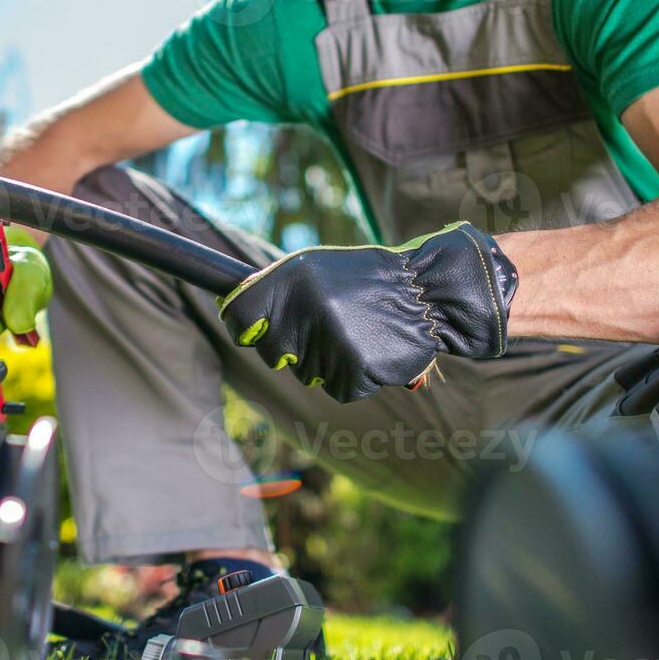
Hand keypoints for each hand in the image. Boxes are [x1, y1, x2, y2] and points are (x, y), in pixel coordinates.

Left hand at [218, 222, 517, 402]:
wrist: (428, 291)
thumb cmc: (366, 281)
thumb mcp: (317, 269)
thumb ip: (277, 290)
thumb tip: (230, 314)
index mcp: (293, 276)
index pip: (239, 317)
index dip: (245, 331)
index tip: (255, 334)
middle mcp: (307, 306)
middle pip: (272, 354)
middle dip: (293, 350)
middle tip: (330, 327)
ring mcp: (331, 338)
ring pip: (308, 374)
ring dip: (330, 363)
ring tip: (360, 332)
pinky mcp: (356, 368)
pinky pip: (340, 389)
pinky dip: (357, 378)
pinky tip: (375, 351)